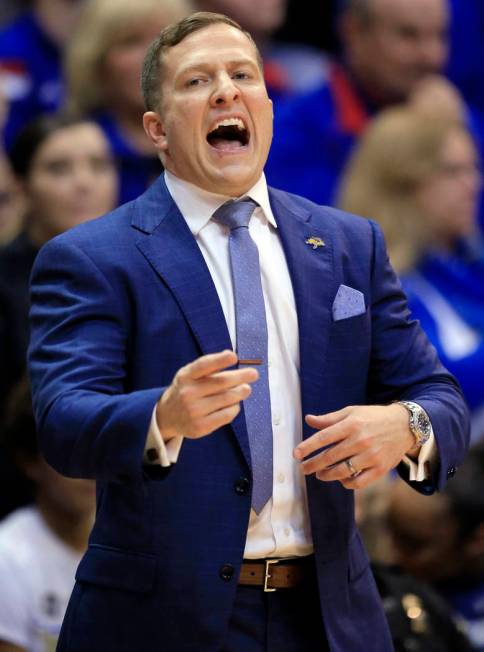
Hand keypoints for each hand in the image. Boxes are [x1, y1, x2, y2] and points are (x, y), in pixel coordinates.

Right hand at [156, 349, 257, 440]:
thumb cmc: (186, 390)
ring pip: (227, 399)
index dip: (219, 360)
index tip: (234, 356)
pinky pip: (226, 415)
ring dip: (240, 393)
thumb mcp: (190, 375)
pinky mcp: (200, 427)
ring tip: (246, 389)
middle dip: (241, 377)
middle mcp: (187, 393)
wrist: (167, 416)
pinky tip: (235, 404)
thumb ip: (208, 366)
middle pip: (221, 383)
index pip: (203, 366)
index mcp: (185, 376)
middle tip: (253, 374)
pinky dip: (234, 408)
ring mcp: (193, 411)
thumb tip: (230, 355)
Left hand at [293, 404, 414, 488]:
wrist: (405, 425)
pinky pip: (358, 482)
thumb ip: (329, 419)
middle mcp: (360, 440)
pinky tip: (340, 479)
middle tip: (303, 468)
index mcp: (352, 424)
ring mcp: (371, 456)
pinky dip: (346, 483)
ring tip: (319, 474)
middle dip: (313, 464)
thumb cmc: (373, 417)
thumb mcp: (352, 412)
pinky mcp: (380, 469)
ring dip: (327, 475)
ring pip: (342, 471)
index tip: (296, 454)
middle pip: (330, 457)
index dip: (308, 447)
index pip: (324, 437)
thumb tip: (308, 419)